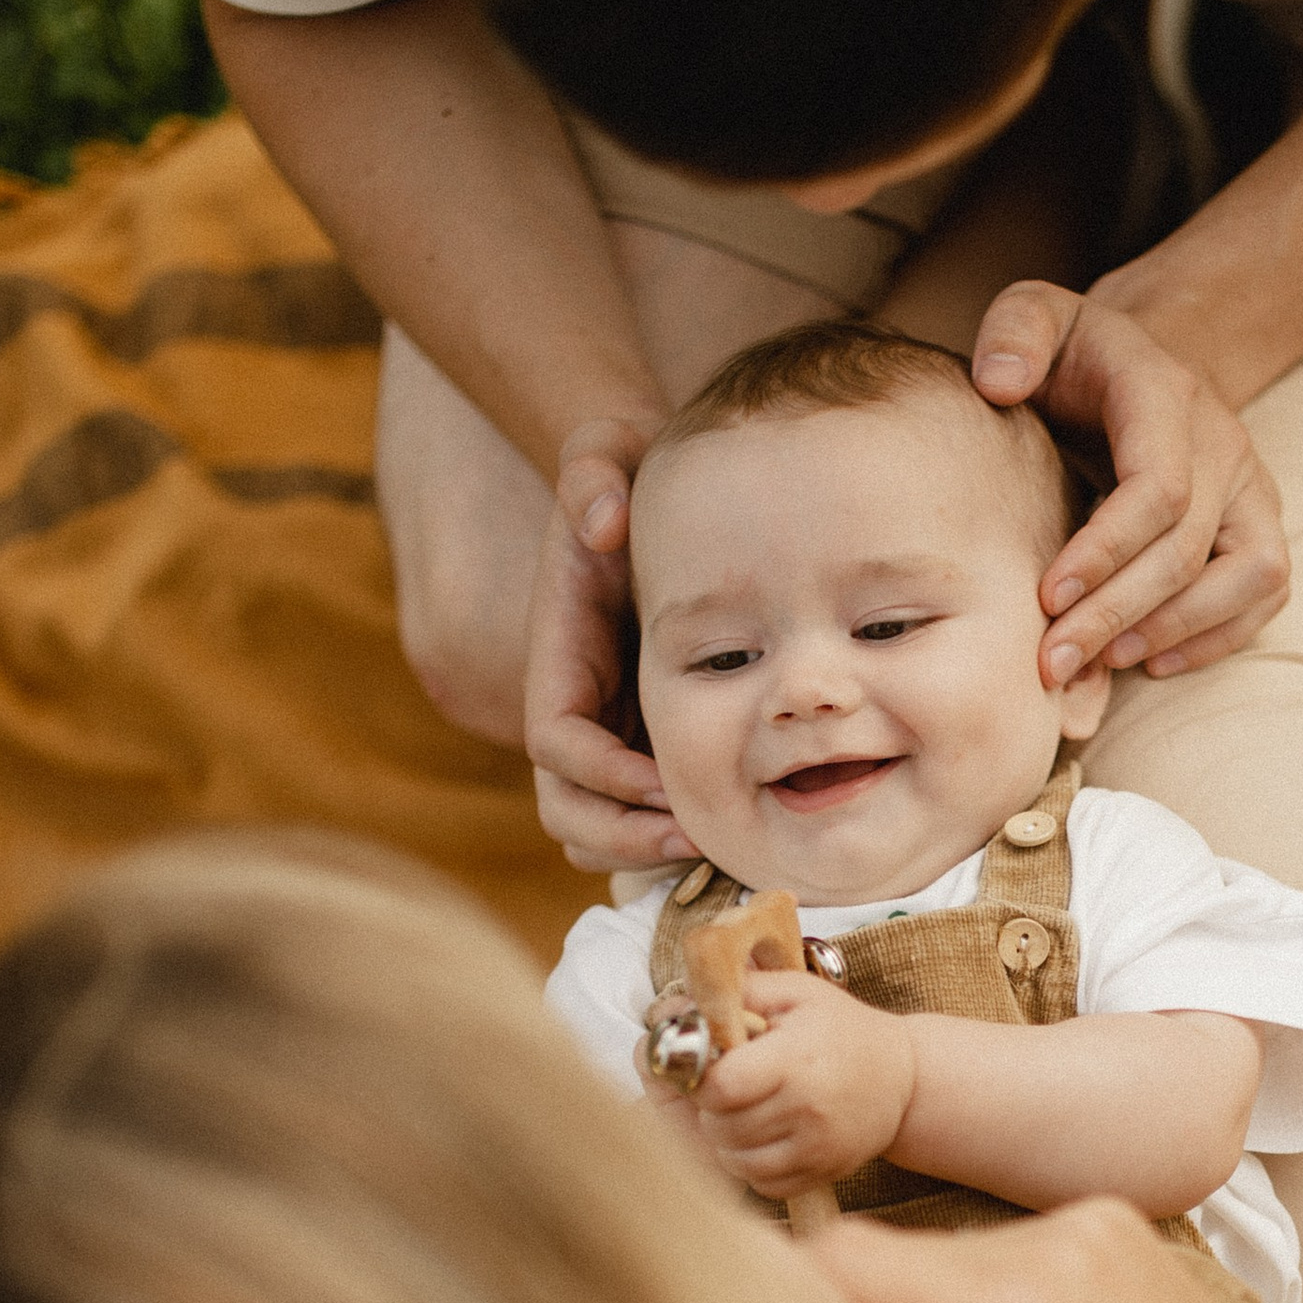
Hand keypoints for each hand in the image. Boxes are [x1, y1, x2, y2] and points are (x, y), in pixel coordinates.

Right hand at [524, 414, 695, 872]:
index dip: (604, 775)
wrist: (652, 504)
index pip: (557, 746)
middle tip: (698, 836)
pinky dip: (681, 843)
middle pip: (569, 813)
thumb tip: (603, 518)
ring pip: (602, 835)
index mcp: (559, 663)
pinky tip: (745, 833)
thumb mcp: (604, 450)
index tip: (663, 781)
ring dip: (651, 852)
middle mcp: (578, 716)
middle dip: (626, 835)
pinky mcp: (651, 755)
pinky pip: (648, 827)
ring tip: (720, 844)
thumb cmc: (626, 476)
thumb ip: (591, 467)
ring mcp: (613, 743)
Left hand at [692, 965, 916, 1197]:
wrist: (905, 1079)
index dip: (703, 1078)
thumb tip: (674, 1007)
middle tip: (728, 1088)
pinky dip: (749, 1164)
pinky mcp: (820, 1174)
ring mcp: (815, 1148)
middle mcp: (807, 1110)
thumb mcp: (796, 993)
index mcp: (796, 1060)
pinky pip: (760, 1183)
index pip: (720, 1086)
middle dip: (711, 1108)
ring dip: (725, 1138)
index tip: (712, 1067)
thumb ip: (738, 993)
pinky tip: (762, 1137)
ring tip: (743, 1112)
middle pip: (721, 1126)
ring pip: (733, 1160)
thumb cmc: (844, 1030)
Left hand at [970, 286, 1288, 684]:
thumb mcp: (1035, 317)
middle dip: (1119, 612)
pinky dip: (1215, 638)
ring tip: (1101, 662)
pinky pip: (1266, 595)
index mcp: (1167, 394)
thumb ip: (1013, 333)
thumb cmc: (1073, 356)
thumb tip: (1000, 382)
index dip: (1107, 551)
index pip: (1160, 486)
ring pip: (1250, 576)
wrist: (1136, 367)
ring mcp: (1253, 488)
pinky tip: (1148, 661)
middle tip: (1052, 662)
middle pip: (1191, 547)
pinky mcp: (1261, 526)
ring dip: (1174, 630)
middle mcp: (1225, 442)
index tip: (1046, 598)